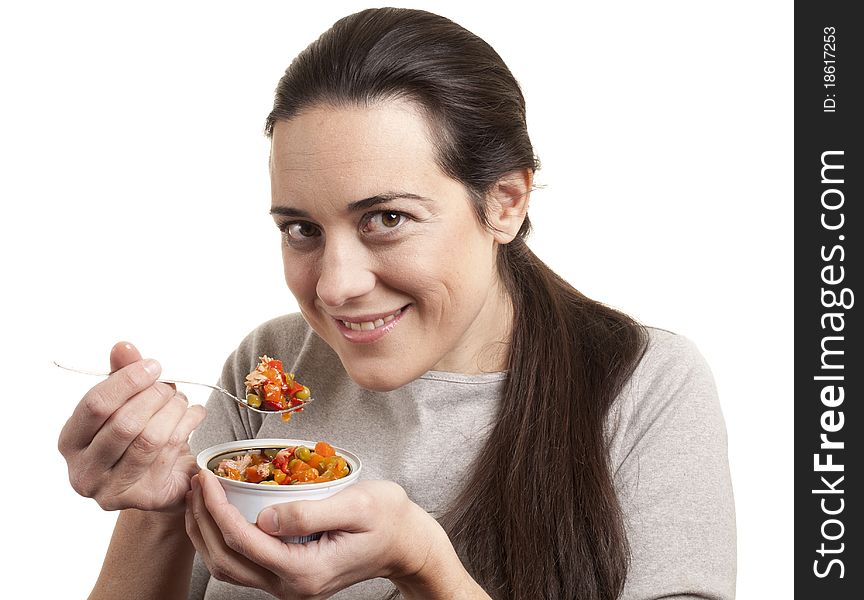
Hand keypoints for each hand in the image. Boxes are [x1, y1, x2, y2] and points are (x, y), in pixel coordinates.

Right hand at [58, 341, 206, 511]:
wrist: (159, 478)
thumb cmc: (135, 435)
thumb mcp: (125, 402)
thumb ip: (122, 374)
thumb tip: (124, 347)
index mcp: (71, 442)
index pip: (95, 405)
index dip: (127, 382)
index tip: (153, 366)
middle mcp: (84, 472)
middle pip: (124, 424)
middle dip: (154, 397)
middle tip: (170, 386)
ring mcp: (113, 490)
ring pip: (150, 440)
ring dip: (174, 411)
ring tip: (182, 400)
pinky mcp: (145, 498)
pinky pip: (171, 453)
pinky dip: (188, 426)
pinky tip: (194, 414)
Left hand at [185, 470, 474, 598]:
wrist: (407, 544)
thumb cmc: (389, 519)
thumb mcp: (359, 506)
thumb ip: (311, 512)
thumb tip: (265, 518)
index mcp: (305, 570)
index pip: (244, 541)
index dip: (217, 509)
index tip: (206, 478)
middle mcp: (291, 586)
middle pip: (226, 560)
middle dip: (201, 521)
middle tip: (194, 481)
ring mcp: (289, 585)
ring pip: (229, 566)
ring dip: (205, 532)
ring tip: (198, 494)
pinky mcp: (289, 575)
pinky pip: (243, 562)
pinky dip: (221, 537)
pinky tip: (219, 511)